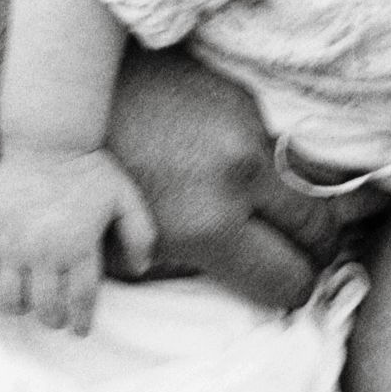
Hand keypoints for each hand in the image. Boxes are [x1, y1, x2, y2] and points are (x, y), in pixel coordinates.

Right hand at [0, 146, 157, 331]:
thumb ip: (140, 234)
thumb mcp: (126, 198)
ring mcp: (12, 244)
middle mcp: (44, 252)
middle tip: (55, 316)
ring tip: (26, 300)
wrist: (48, 140)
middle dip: (52, 320)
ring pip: (9, 300)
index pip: (80, 302)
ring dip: (19, 307)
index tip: (80, 330)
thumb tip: (140, 269)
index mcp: (79, 248)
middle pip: (45, 309)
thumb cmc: (90, 169)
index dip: (80, 323)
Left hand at [103, 53, 372, 310]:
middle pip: (319, 230)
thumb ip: (193, 272)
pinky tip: (254, 171)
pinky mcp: (244, 97)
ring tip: (291, 220)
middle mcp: (240, 177)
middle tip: (306, 259)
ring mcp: (248, 130)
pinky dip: (278, 166)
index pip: (286, 278)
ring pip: (313, 183)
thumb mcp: (131, 254)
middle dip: (316, 252)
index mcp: (209, 225)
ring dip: (304, 207)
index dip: (292, 294)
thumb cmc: (94, 186)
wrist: (72, 98)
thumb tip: (247, 286)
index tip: (290, 293)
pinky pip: (283, 145)